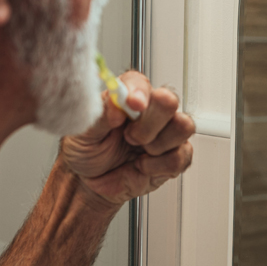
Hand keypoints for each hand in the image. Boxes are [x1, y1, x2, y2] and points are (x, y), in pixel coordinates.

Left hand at [60, 70, 195, 204]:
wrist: (89, 182)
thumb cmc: (86, 151)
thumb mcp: (83, 132)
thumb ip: (100, 115)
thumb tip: (116, 104)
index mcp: (126, 97)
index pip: (140, 82)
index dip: (139, 92)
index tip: (133, 105)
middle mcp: (149, 111)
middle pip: (169, 101)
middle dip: (150, 123)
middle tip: (130, 137)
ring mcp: (164, 133)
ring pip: (183, 126)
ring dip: (158, 144)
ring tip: (138, 152)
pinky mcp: (173, 157)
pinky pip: (182, 156)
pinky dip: (159, 166)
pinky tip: (143, 166)